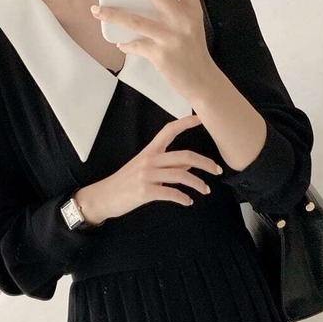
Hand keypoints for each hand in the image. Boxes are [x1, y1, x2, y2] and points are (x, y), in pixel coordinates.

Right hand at [74, 115, 222, 223]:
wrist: (104, 197)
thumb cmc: (126, 183)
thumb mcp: (145, 169)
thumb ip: (167, 165)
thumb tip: (189, 165)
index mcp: (150, 151)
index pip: (169, 131)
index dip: (186, 123)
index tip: (202, 119)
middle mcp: (150, 160)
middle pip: (185, 156)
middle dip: (205, 163)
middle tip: (218, 170)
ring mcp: (147, 175)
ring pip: (181, 175)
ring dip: (198, 183)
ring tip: (206, 190)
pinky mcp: (145, 192)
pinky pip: (170, 193)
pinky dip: (182, 198)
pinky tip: (188, 202)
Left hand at [90, 0, 214, 99]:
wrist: (202, 82)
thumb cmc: (193, 52)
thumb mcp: (191, 25)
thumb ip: (176, 9)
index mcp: (192, 9)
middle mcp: (182, 20)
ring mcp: (171, 37)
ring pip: (137, 21)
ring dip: (113, 14)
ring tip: (96, 10)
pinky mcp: (161, 55)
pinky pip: (136, 45)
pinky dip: (127, 44)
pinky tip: (121, 44)